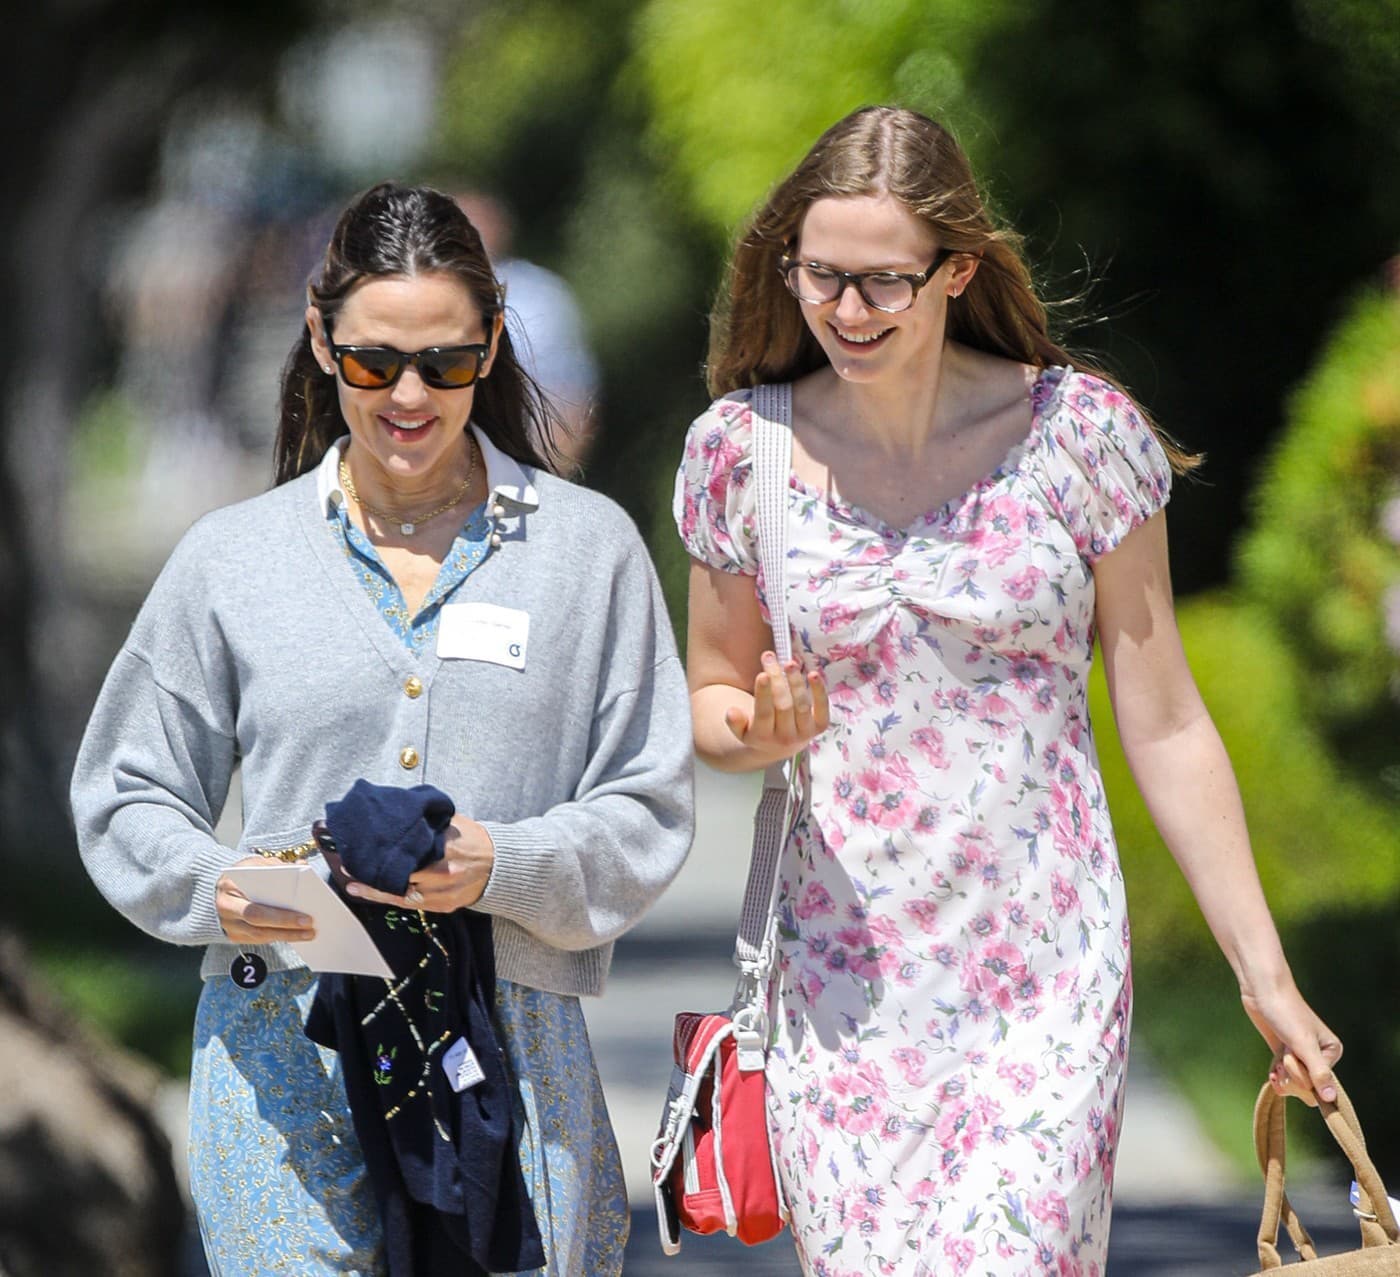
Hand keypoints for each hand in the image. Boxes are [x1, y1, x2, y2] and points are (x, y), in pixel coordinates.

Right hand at [216, 855, 315, 944]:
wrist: (217, 888)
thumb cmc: (243, 874)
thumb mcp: (255, 863)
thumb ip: (276, 865)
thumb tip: (302, 866)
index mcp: (229, 887)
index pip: (254, 906)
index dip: (279, 913)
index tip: (304, 911)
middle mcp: (225, 908)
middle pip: (257, 921)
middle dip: (286, 924)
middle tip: (310, 924)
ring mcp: (228, 925)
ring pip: (259, 935)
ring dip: (287, 935)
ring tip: (309, 933)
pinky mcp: (233, 935)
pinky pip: (258, 939)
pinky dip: (278, 936)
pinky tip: (296, 934)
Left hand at [343, 816, 494, 912]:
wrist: (500, 867)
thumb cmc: (474, 840)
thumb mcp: (452, 823)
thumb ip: (427, 822)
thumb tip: (396, 813)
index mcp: (443, 849)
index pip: (405, 852)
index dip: (380, 852)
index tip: (358, 847)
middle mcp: (442, 874)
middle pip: (399, 875)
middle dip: (373, 871)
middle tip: (346, 864)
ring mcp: (441, 894)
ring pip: (400, 895)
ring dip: (375, 889)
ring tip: (352, 883)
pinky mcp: (441, 907)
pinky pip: (409, 905)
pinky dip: (388, 898)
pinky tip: (370, 894)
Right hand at [725, 651, 829, 763]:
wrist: (781, 747)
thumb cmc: (759, 730)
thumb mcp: (742, 730)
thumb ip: (735, 722)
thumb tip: (731, 712)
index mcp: (762, 737)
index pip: (764, 714)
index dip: (764, 694)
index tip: (762, 674)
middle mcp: (785, 737)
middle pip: (783, 705)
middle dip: (777, 679)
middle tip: (769, 658)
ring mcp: (805, 733)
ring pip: (802, 705)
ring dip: (796, 682)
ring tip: (789, 663)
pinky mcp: (820, 726)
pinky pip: (822, 708)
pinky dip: (819, 691)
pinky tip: (813, 674)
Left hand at [1241, 980, 1342, 1106]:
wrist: (1262, 990)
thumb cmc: (1285, 1012)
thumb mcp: (1303, 1044)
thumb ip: (1318, 1072)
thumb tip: (1330, 1099)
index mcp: (1332, 1052)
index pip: (1320, 1086)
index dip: (1302, 1077)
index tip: (1292, 1057)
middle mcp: (1320, 1056)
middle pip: (1307, 1088)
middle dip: (1292, 1074)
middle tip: (1285, 1051)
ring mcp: (1301, 1056)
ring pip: (1294, 1085)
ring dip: (1283, 1074)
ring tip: (1279, 1055)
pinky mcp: (1284, 1054)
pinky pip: (1283, 1078)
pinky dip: (1276, 1075)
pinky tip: (1273, 1071)